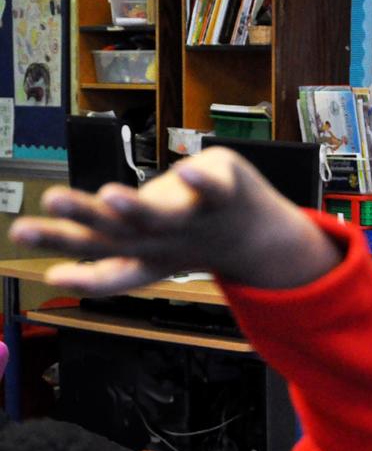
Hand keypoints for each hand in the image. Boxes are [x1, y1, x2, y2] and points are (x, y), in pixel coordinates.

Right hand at [9, 147, 340, 293]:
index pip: (98, 258)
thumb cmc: (192, 239)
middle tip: (50, 201)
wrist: (259, 237)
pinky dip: (202, 182)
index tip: (33, 254)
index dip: (69, 260)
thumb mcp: (145, 256)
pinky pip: (214, 190)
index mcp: (140, 252)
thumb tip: (52, 278)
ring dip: (135, 207)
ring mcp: (194, 218)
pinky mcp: (223, 193)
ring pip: (160, 215)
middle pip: (119, 233)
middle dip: (84, 220)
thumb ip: (101, 262)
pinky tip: (189, 172)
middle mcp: (163, 239)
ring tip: (108, 195)